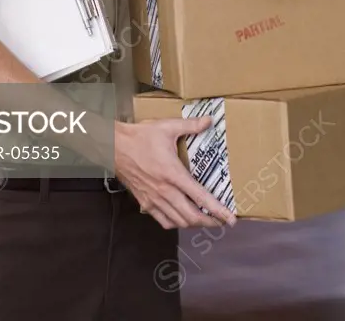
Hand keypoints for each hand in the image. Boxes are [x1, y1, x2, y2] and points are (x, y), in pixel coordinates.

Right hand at [114, 116, 237, 230]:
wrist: (114, 147)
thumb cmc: (140, 137)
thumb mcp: (167, 127)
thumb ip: (190, 125)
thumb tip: (209, 120)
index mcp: (173, 174)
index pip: (200, 197)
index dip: (217, 210)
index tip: (230, 219)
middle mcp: (165, 191)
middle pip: (191, 216)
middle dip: (210, 222)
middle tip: (221, 221)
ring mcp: (154, 199)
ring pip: (178, 221)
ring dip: (194, 224)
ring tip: (205, 220)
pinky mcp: (145, 202)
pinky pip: (163, 220)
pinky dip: (176, 223)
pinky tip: (181, 219)